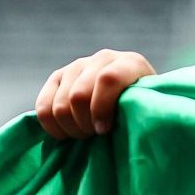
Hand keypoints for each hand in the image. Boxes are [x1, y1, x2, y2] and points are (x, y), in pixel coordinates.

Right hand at [34, 49, 156, 138]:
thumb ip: (146, 113)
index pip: (108, 79)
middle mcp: (103, 58)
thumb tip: (139, 129)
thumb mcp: (151, 111)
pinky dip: (52, 126)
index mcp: (131, 63)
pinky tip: (67, 134)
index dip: (102, 108)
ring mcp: (78, 65)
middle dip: (85, 124)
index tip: (105, 131)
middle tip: (96, 135)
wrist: (132, 104)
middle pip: (79, 96)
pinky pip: (43, 106)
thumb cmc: (145, 114)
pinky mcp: (58, 77)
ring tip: (86, 134)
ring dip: (71, 128)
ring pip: (61, 104)